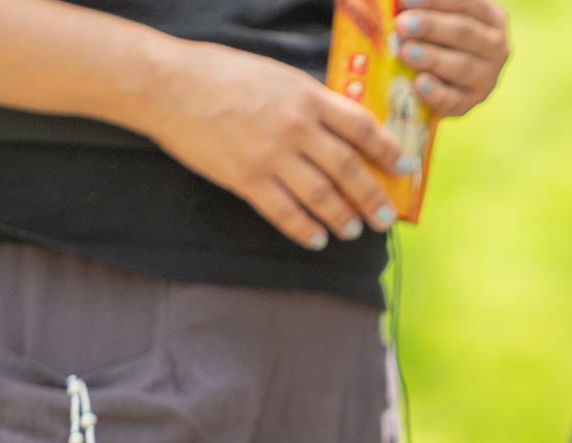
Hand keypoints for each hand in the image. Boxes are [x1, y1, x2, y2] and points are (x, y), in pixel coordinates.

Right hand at [130, 38, 410, 247]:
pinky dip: (305, 230)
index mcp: (306, 97)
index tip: (405, 170)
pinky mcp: (245, 178)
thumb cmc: (221, 74)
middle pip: (349, 169)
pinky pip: (285, 213)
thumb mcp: (277, 76)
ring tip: (354, 231)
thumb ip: (312, 102)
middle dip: (372, 198)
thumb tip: (345, 131)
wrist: (167, 85)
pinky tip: (317, 239)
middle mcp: (295, 127)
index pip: (361, 127)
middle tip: (385, 219)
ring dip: (343, 218)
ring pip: (322, 197)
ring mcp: (271, 155)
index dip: (389, 151)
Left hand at [391, 0, 510, 116]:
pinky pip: (455, 100)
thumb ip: (425, 10)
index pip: (466, 4)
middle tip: (402, 26)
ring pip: (462, 66)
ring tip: (405, 52)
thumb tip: (402, 4)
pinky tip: (419, 84)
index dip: (436, 2)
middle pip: (464, 33)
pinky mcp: (472, 103)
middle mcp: (496, 47)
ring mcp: (487, 78)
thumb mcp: (439, 18)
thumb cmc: (437, 36)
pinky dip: (436, 93)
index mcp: (490, 17)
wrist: (441, 76)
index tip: (406, 1)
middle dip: (431, 27)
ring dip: (432, 59)